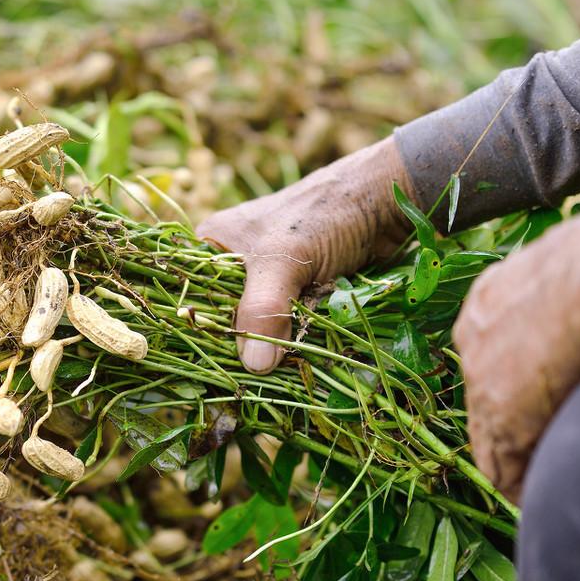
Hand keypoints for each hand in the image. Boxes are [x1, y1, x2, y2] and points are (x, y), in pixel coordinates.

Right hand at [197, 137, 413, 372]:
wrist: (388, 203)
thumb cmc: (326, 213)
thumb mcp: (284, 259)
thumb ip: (264, 309)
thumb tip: (254, 366)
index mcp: (214, 246)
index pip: (191, 297)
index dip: (199, 331)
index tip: (210, 366)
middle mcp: (237, 264)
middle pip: (226, 319)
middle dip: (240, 346)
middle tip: (248, 377)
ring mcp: (272, 281)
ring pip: (260, 328)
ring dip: (271, 349)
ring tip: (275, 375)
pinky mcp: (301, 295)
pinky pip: (288, 329)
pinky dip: (295, 344)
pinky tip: (297, 363)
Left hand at [452, 201, 579, 501]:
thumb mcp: (571, 262)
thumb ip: (567, 286)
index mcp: (489, 298)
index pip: (488, 352)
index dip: (513, 379)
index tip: (536, 397)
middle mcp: (472, 338)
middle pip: (483, 392)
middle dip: (510, 419)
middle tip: (536, 443)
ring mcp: (479, 380)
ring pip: (488, 435)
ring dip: (513, 458)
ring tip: (535, 480)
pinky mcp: (499, 418)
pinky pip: (500, 465)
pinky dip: (518, 483)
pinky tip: (535, 495)